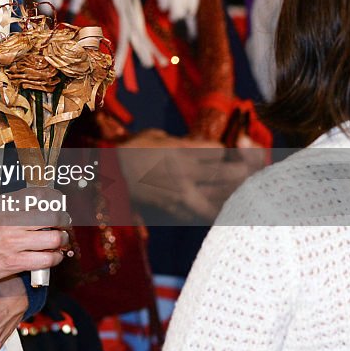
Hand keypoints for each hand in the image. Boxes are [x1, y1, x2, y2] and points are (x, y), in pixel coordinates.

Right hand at [0, 186, 71, 283]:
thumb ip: (11, 204)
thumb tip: (33, 200)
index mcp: (6, 205)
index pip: (41, 194)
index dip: (56, 199)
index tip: (59, 203)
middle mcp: (12, 221)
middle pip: (53, 215)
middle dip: (64, 221)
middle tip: (64, 224)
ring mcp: (14, 242)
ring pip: (53, 238)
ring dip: (62, 241)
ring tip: (60, 242)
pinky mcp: (15, 262)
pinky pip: (45, 260)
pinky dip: (54, 258)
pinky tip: (52, 257)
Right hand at [118, 130, 249, 222]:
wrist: (107, 176)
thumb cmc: (131, 150)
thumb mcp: (157, 136)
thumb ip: (184, 142)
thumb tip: (205, 148)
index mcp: (179, 151)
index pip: (220, 152)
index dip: (225, 150)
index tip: (220, 151)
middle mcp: (185, 174)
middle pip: (230, 174)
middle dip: (242, 170)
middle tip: (240, 167)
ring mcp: (182, 196)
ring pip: (225, 198)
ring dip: (235, 192)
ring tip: (236, 187)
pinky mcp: (177, 212)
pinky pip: (209, 214)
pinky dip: (220, 210)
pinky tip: (221, 204)